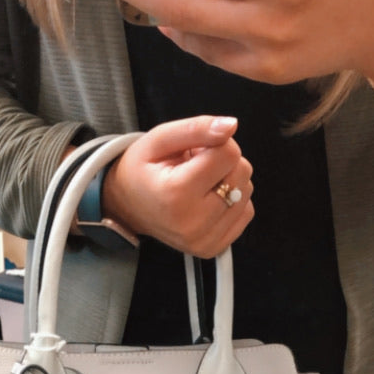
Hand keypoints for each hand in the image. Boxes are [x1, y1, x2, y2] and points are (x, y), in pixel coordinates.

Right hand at [101, 115, 253, 257]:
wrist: (126, 207)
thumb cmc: (141, 170)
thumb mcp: (159, 139)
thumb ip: (196, 128)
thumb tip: (231, 126)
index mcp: (177, 193)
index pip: (229, 153)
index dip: (215, 143)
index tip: (194, 151)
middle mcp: (193, 223)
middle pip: (242, 173)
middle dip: (223, 162)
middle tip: (195, 168)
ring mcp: (205, 240)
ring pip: (246, 191)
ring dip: (227, 181)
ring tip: (198, 184)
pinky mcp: (214, 248)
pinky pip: (246, 212)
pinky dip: (232, 201)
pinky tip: (208, 199)